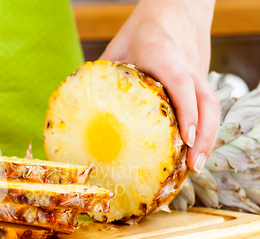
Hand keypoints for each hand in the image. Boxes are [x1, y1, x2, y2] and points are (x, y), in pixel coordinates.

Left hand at [100, 0, 218, 172]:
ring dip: (208, 138)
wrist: (177, 8)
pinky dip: (205, 129)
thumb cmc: (144, 27)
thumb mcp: (119, 46)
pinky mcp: (202, 79)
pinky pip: (208, 106)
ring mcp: (199, 72)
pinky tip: (194, 150)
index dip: (187, 112)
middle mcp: (188, 65)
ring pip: (213, 107)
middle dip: (204, 136)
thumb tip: (82, 105)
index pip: (181, 84)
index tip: (186, 138)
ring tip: (195, 167)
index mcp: (164, 55)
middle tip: (193, 166)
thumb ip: (105, 72)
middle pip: (206, 102)